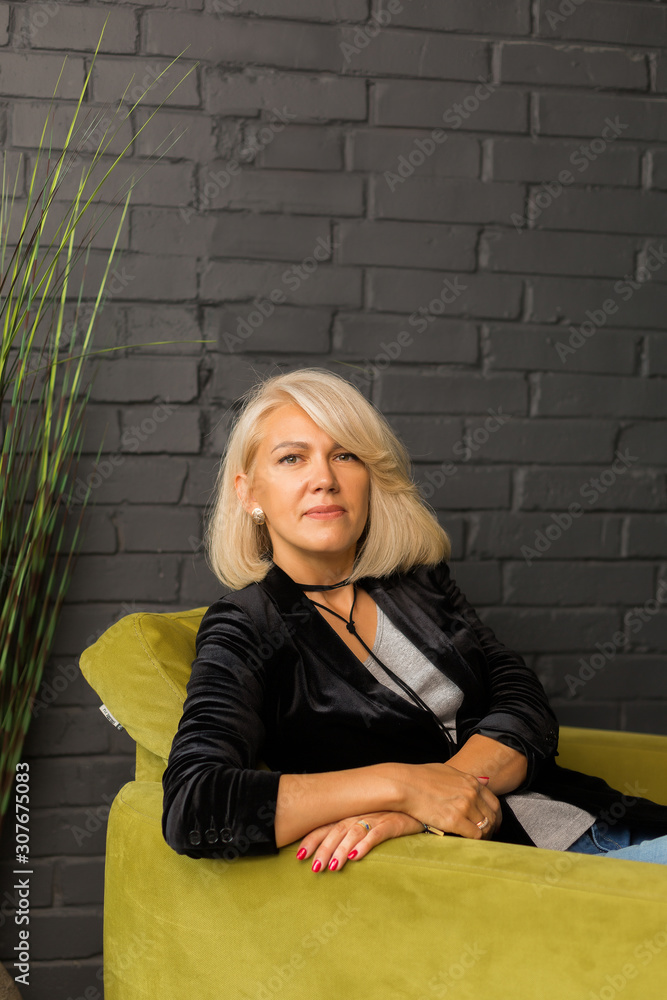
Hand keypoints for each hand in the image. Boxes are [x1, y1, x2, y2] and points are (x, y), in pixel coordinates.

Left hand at [295, 811, 424, 872]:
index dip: (312, 839)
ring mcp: (375, 817)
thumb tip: (328, 855)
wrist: (416, 805)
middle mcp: (359, 814)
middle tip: (315, 867)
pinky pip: (377, 833)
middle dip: (323, 849)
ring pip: (353, 832)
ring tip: (333, 866)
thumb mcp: (366, 822)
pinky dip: (365, 844)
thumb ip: (348, 833)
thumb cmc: (388, 817)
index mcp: (350, 814)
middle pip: (336, 830)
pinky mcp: (393, 823)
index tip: (299, 855)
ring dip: (341, 850)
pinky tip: (356, 856)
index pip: (326, 826)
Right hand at [394, 762, 501, 839]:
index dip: (496, 815)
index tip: (493, 823)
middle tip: (488, 836)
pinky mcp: (454, 820)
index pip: (494, 802)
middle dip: (492, 828)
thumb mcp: (447, 771)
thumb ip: (466, 778)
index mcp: (470, 781)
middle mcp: (471, 793)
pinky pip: (475, 836)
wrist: (404, 784)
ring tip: (477, 842)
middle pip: (492, 816)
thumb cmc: (420, 777)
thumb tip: (483, 781)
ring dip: (483, 837)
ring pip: (485, 827)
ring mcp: (464, 806)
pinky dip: (474, 842)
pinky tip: (468, 843)